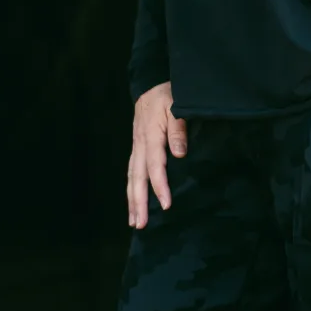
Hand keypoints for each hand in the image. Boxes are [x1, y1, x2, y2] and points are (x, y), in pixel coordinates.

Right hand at [128, 82, 187, 227]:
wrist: (151, 86)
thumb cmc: (168, 96)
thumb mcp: (177, 105)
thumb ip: (178, 129)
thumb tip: (179, 154)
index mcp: (151, 135)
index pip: (155, 166)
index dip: (160, 186)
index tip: (166, 205)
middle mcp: (140, 145)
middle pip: (137, 178)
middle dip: (139, 202)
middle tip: (141, 225)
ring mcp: (136, 148)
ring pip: (131, 178)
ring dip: (132, 201)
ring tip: (135, 223)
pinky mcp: (137, 149)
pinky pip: (132, 173)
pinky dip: (132, 190)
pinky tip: (134, 204)